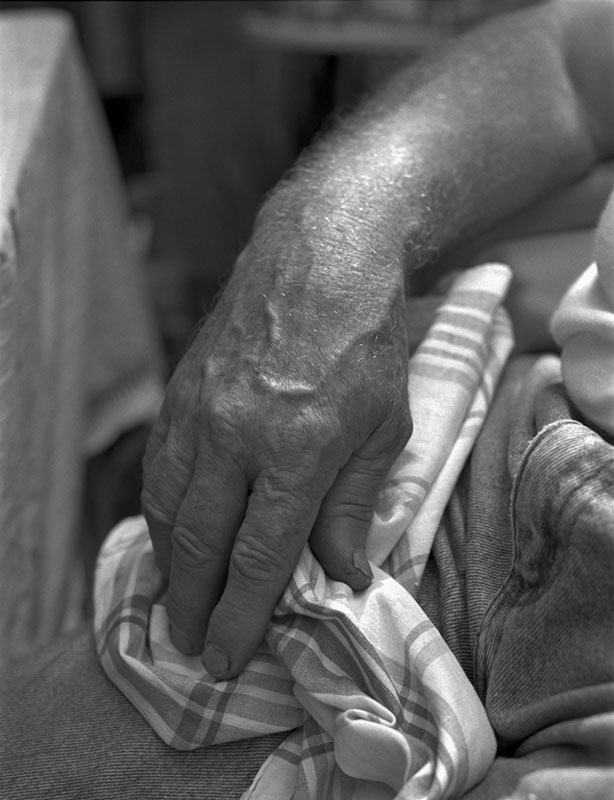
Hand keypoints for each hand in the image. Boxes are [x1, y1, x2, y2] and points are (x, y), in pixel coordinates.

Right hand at [141, 232, 411, 679]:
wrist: (318, 258)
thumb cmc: (365, 343)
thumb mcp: (383, 427)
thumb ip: (355, 504)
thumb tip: (343, 573)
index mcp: (299, 447)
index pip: (259, 554)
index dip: (241, 615)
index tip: (227, 655)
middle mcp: (237, 433)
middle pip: (202, 542)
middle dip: (194, 604)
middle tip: (191, 644)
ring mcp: (200, 409)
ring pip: (169, 507)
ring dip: (170, 564)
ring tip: (177, 601)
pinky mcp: (181, 391)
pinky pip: (159, 467)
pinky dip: (160, 512)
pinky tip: (171, 534)